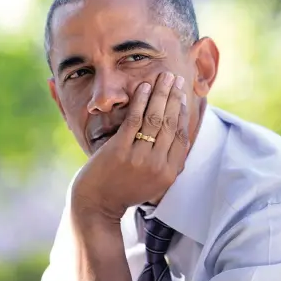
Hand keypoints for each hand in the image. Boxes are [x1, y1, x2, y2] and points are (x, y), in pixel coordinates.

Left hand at [71, 72, 189, 220]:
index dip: (183, 112)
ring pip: (156, 118)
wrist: (97, 204)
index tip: (183, 96)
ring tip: (165, 76)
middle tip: (177, 78)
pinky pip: (135, 119)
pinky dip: (141, 100)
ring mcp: (139, 157)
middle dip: (175, 96)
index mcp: (169, 173)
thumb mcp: (153, 183)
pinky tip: (144, 86)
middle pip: (171, 123)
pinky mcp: (120, 150)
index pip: (182, 136)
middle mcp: (157, 165)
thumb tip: (177, 136)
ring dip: (161, 93)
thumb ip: (166, 162)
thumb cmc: (124, 190)